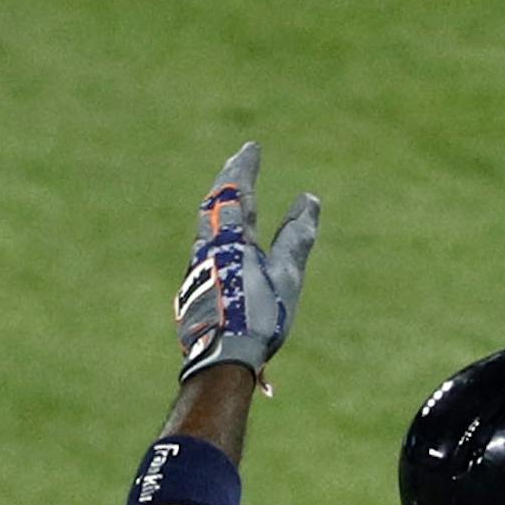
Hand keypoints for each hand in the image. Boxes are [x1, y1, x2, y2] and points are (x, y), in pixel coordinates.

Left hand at [175, 142, 321, 385]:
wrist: (222, 356)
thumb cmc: (258, 316)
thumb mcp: (286, 275)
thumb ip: (296, 237)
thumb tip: (309, 200)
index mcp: (231, 237)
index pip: (235, 190)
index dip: (244, 167)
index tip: (252, 147)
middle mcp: (208, 244)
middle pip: (213, 202)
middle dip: (226, 180)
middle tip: (236, 165)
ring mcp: (198, 265)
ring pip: (205, 225)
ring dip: (218, 206)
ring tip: (228, 201)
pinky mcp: (195, 286)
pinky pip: (204, 247)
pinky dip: (215, 234)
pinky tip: (221, 246)